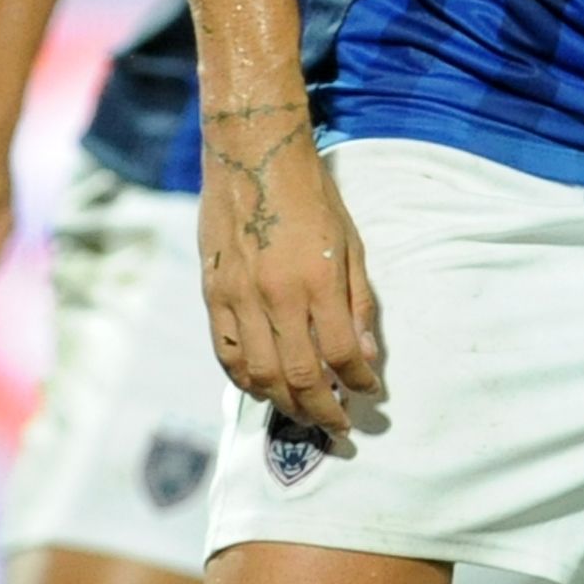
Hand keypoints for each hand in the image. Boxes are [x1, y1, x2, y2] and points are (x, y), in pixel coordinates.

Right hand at [200, 106, 382, 429]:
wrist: (252, 155)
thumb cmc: (311, 196)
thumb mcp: (351, 244)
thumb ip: (358, 305)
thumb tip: (368, 358)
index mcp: (315, 280)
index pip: (341, 354)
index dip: (359, 383)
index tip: (371, 394)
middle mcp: (274, 295)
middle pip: (299, 376)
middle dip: (324, 411)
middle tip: (341, 428)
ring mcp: (237, 297)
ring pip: (259, 375)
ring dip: (285, 404)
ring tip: (306, 415)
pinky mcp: (212, 294)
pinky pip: (226, 353)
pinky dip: (245, 381)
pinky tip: (264, 389)